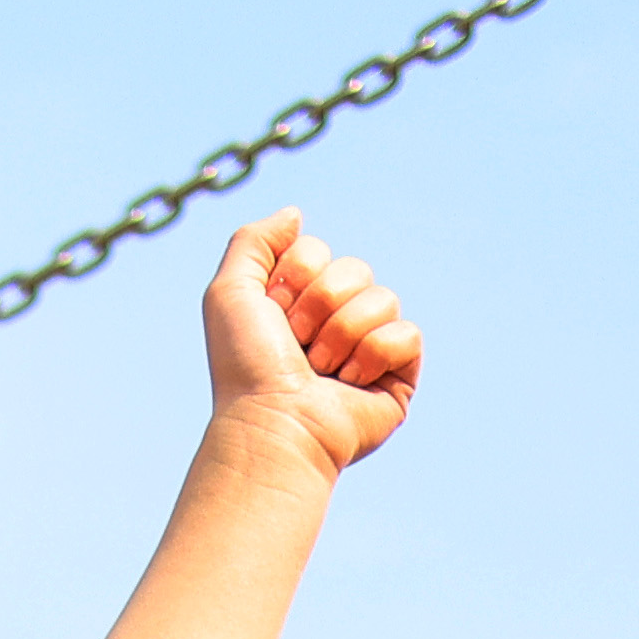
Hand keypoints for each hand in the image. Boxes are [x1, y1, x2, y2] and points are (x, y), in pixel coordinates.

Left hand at [197, 211, 420, 471]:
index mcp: (298, 302)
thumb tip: (296, 214)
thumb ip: (253, 241)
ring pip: (383, 298)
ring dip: (343, 333)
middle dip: (320, 305)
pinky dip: (375, 353)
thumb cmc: (245, 367)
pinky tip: (350, 383)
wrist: (273, 423)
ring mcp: (368, 348)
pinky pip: (409, 333)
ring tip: (320, 370)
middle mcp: (334, 322)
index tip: (272, 317)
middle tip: (296, 345)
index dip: (294, 278)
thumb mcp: (230, 292)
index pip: (317, 252)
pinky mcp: (398, 376)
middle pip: (355, 269)